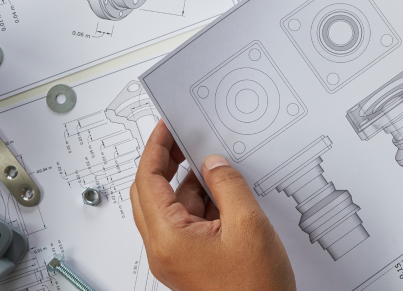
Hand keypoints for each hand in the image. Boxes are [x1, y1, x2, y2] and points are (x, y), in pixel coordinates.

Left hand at [131, 120, 295, 290]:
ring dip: (186, 183)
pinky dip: (198, 202)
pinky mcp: (188, 261)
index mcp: (168, 239)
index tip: (165, 128)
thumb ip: (228, 186)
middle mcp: (164, 249)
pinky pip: (184, 223)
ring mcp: (175, 257)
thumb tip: (213, 164)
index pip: (147, 181)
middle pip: (150, 193)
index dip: (156, 149)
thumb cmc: (255, 288)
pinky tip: (220, 191)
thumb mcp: (248, 224)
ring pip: (168, 208)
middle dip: (165, 162)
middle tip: (182, 138)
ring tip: (211, 163)